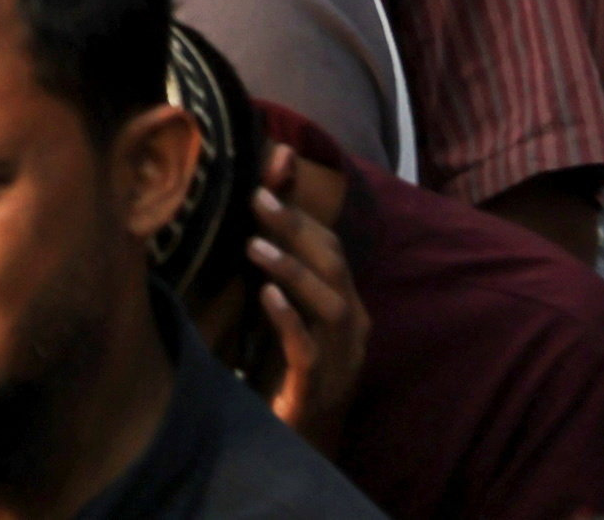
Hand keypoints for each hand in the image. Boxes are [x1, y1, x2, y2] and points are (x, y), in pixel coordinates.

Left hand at [252, 158, 367, 446]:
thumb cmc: (286, 357)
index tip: (261, 182)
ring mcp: (339, 356)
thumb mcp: (281, 296)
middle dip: (297, 230)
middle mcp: (350, 324)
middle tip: (255, 199)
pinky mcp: (317, 386)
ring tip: (253, 247)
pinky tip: (267, 298)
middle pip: (334, 267)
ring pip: (329, 306)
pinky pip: (309, 350)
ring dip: (293, 272)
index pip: (330, 247)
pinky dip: (290, 321)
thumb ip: (276, 242)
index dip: (300, 212)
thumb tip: (270, 170)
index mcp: (344, 301)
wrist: (296, 432)